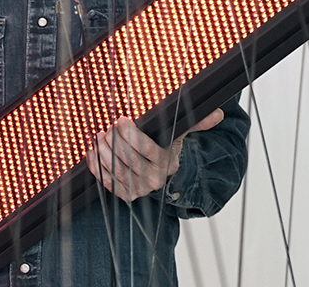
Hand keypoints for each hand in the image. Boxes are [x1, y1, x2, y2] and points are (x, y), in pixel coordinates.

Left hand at [86, 109, 224, 201]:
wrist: (159, 171)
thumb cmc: (164, 147)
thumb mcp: (178, 134)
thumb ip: (195, 123)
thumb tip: (217, 114)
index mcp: (168, 163)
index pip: (146, 149)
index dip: (131, 133)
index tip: (121, 119)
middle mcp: (155, 180)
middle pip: (128, 159)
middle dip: (114, 140)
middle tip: (107, 127)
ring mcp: (140, 189)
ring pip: (116, 170)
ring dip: (103, 151)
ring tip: (99, 136)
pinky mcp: (125, 194)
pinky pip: (107, 182)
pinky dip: (97, 167)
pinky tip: (92, 152)